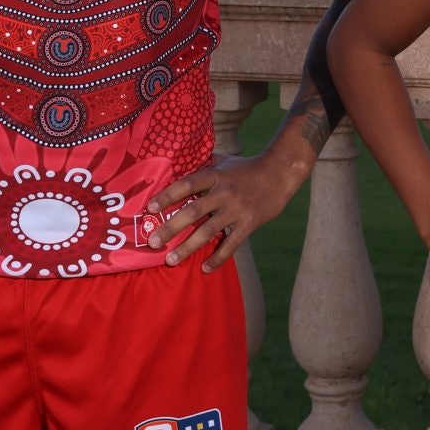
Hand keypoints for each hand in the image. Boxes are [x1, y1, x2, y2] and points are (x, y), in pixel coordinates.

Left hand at [150, 151, 310, 270]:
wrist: (280, 173)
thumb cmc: (247, 167)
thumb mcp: (224, 161)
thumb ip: (203, 166)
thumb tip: (178, 166)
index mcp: (214, 176)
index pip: (186, 185)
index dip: (167, 196)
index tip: (149, 208)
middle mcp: (223, 193)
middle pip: (193, 211)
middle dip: (171, 228)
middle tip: (152, 242)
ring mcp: (236, 210)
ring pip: (208, 231)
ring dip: (188, 247)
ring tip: (170, 260)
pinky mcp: (249, 224)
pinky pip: (231, 244)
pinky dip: (218, 258)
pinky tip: (205, 268)